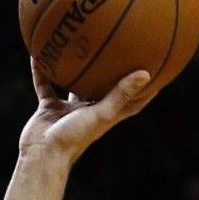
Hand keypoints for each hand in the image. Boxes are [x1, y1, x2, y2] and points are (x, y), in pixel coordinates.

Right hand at [18, 57, 153, 164]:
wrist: (43, 154)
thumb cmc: (74, 138)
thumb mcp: (101, 114)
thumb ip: (121, 94)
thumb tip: (146, 74)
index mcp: (107, 116)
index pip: (133, 102)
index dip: (147, 91)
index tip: (159, 73)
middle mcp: (90, 112)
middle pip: (106, 90)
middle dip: (114, 74)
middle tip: (122, 51)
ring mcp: (69, 111)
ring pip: (75, 85)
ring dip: (78, 69)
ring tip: (80, 44)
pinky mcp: (49, 108)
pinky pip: (46, 84)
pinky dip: (42, 70)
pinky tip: (39, 50)